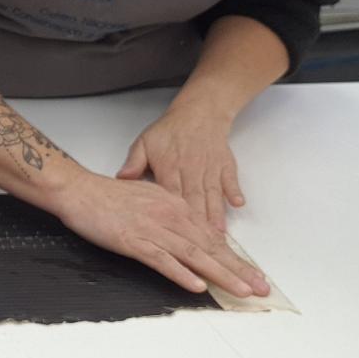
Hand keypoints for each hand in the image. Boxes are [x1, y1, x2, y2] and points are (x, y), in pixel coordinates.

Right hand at [54, 173, 267, 297]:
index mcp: (177, 207)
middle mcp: (171, 217)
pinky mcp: (135, 241)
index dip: (236, 259)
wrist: (80, 190)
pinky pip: (162, 260)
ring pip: (195, 255)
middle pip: (212, 248)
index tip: (254, 275)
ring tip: (241, 291)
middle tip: (262, 289)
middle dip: (240, 270)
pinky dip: (181, 273)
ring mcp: (154, 230)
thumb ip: (170, 217)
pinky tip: (197, 285)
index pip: (213, 238)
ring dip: (221, 274)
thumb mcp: (149, 200)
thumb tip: (187, 236)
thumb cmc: (109, 197)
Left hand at [119, 103, 244, 232]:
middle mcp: (190, 170)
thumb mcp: (144, 142)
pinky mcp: (224, 166)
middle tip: (201, 245)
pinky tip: (238, 205)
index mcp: (169, 168)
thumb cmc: (171, 130)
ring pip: (212, 195)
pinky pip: (231, 180)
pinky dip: (234, 191)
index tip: (174, 235)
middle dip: (197, 225)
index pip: (169, 196)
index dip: (172, 217)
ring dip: (215, 215)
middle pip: (194, 201)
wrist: (198, 112)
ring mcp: (209, 169)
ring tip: (219, 235)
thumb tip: (120, 179)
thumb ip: (133, 163)